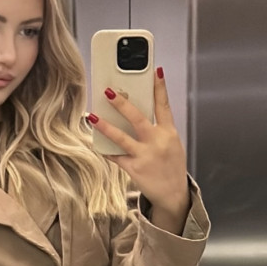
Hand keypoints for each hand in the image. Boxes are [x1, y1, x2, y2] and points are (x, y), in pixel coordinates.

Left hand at [88, 67, 190, 218]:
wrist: (174, 195)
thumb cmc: (171, 166)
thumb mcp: (172, 144)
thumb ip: (158, 129)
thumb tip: (137, 112)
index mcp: (169, 133)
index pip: (164, 105)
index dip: (160, 87)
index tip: (155, 70)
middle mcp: (157, 142)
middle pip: (138, 118)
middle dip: (122, 103)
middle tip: (108, 91)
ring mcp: (145, 156)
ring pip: (121, 137)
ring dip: (105, 126)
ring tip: (92, 116)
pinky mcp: (134, 169)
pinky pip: (116, 156)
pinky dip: (106, 150)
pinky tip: (96, 143)